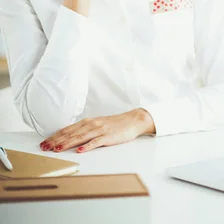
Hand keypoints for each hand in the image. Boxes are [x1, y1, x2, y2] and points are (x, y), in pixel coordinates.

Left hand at [39, 108, 155, 153]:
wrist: (132, 120)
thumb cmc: (114, 124)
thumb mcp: (96, 124)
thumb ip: (84, 130)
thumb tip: (68, 137)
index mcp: (87, 121)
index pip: (67, 129)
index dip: (54, 136)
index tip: (44, 142)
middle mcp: (91, 124)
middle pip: (70, 133)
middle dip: (56, 141)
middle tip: (44, 147)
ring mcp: (99, 130)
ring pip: (80, 137)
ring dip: (67, 143)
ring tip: (57, 149)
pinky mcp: (108, 137)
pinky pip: (95, 142)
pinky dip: (87, 146)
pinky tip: (79, 151)